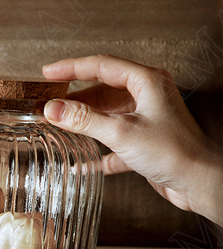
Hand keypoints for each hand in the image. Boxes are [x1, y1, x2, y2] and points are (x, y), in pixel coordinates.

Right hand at [42, 54, 222, 226]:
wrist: (198, 182)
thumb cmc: (173, 152)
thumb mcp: (121, 132)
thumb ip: (85, 119)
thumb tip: (54, 109)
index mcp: (146, 82)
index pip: (101, 66)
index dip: (72, 68)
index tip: (49, 73)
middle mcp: (146, 97)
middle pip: (102, 91)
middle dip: (75, 99)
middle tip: (51, 104)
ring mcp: (145, 119)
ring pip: (107, 115)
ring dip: (85, 123)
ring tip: (60, 127)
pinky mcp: (143, 142)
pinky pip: (113, 142)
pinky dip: (97, 151)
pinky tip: (83, 164)